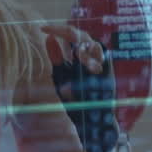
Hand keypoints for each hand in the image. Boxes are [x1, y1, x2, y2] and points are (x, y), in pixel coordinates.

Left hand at [42, 24, 118, 151]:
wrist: (87, 123)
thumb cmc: (74, 100)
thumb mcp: (61, 76)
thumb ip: (56, 57)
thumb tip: (48, 37)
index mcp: (81, 57)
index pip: (72, 36)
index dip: (58, 29)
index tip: (43, 28)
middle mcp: (92, 59)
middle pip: (84, 36)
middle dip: (68, 33)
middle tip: (54, 33)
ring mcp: (102, 67)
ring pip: (96, 45)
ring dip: (82, 45)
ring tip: (72, 51)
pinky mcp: (109, 77)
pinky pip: (105, 60)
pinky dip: (94, 57)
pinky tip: (82, 60)